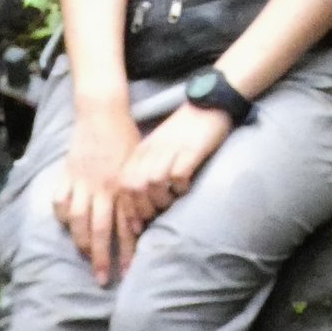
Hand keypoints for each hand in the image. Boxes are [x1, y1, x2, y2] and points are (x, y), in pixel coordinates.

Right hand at [54, 102, 141, 286]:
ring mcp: (82, 182)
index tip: (126, 272)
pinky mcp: (67, 174)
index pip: (124, 227)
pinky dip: (62, 215)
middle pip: (99, 230)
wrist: (103, 112)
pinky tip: (67, 225)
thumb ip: (137, 193)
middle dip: (101, 258)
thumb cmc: (127, 138)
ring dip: (80, 242)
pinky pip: (60, 200)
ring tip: (85, 256)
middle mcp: (102, 188)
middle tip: (103, 279)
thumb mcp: (139, 165)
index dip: (125, 251)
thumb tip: (140, 223)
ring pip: (77, 220)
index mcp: (122, 187)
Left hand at [113, 103, 234, 246]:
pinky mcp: (190, 151)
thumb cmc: (183, 130)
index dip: (128, 209)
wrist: (207, 104)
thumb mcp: (157, 147)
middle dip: (143, 209)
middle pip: (135, 188)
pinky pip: (179, 176)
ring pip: (154, 184)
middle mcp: (151, 152)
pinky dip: (181, 187)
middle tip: (156, 215)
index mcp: (141, 152)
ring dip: (162, 199)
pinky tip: (187, 186)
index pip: (124, 185)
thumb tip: (141, 200)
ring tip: (172, 201)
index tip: (136, 225)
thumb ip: (146, 168)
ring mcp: (170, 151)